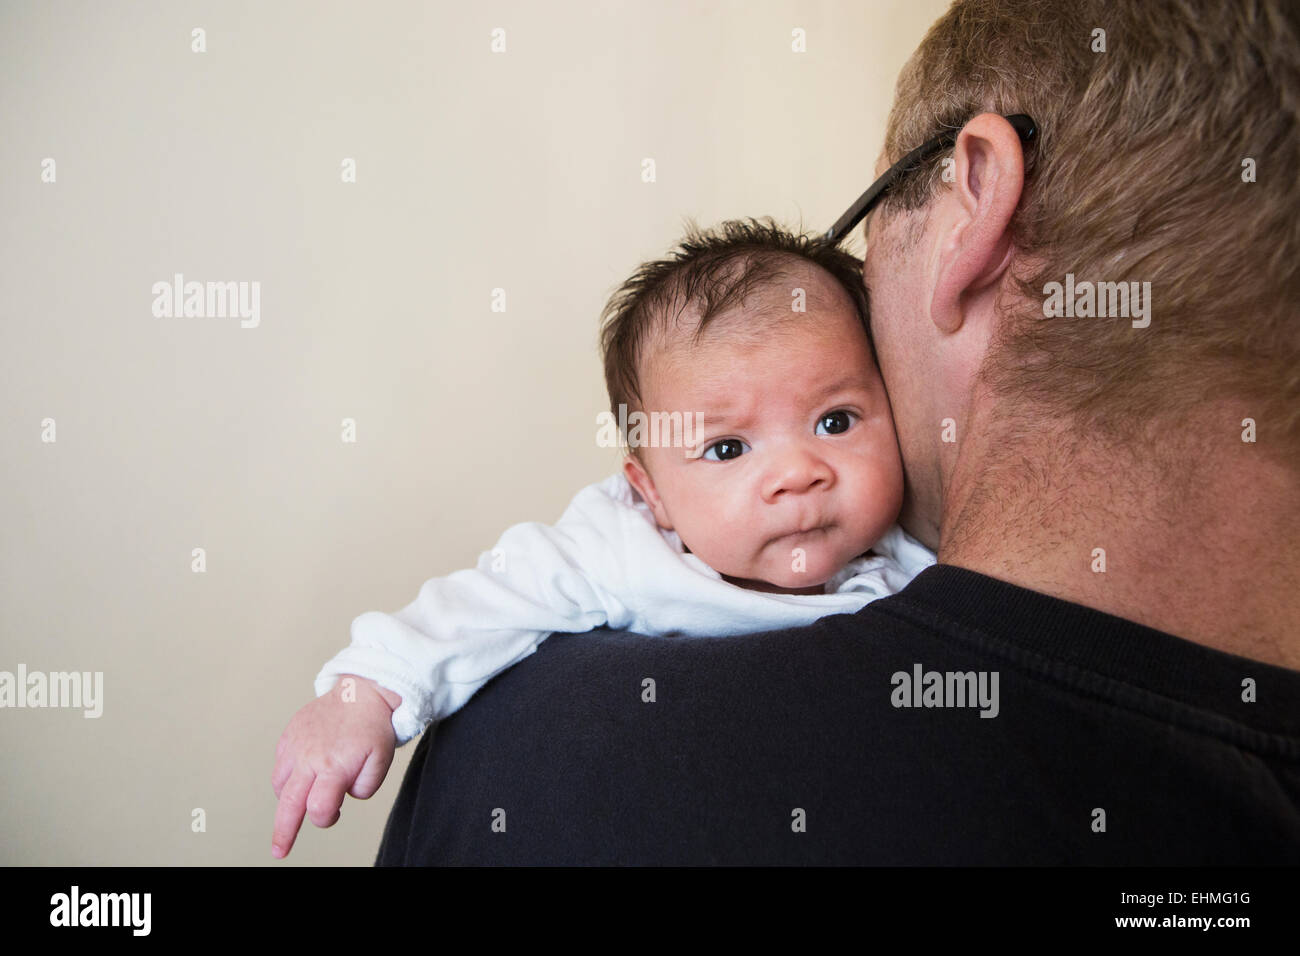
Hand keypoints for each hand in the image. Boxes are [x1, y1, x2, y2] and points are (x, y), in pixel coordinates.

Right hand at [270, 675, 401, 858]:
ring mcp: (295, 745)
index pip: (318, 808)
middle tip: (279, 850)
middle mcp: (309, 757)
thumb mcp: (381, 761)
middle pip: (288, 803)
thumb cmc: (372, 727)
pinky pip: (280, 763)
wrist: (361, 692)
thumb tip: (343, 796)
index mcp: (333, 766)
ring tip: (304, 796)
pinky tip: (302, 773)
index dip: (325, 819)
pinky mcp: (289, 734)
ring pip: (280, 784)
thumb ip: (364, 788)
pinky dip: (286, 775)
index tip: (333, 814)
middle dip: (283, 831)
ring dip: (288, 798)